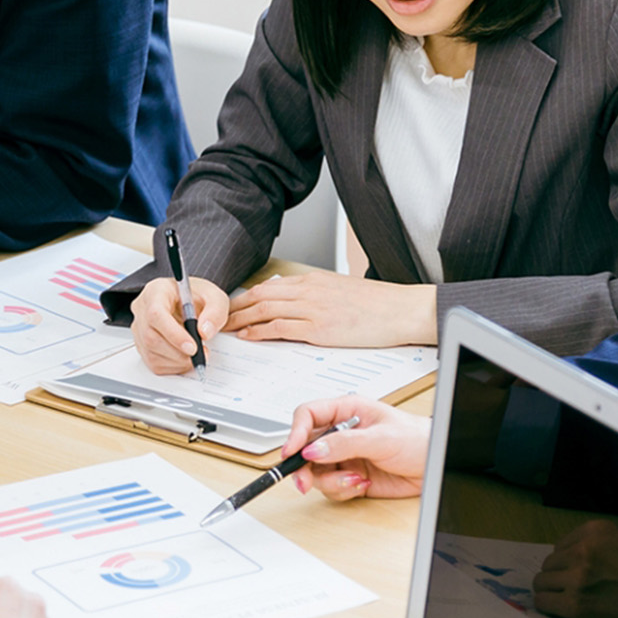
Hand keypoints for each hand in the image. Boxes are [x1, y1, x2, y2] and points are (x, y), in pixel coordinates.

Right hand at [130, 275, 230, 374]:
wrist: (192, 305)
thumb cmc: (197, 297)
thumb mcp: (215, 297)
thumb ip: (215, 312)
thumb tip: (204, 332)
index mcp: (157, 291)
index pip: (156, 314)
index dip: (173, 334)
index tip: (193, 346)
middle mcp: (143, 309)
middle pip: (151, 337)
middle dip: (178, 352)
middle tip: (200, 353)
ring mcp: (139, 328)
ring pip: (151, 353)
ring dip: (177, 360)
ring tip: (195, 354)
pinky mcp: (142, 345)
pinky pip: (153, 362)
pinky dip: (173, 366)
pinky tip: (185, 357)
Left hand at [226, 270, 435, 347]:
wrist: (400, 309)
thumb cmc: (376, 305)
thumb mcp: (340, 291)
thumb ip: (315, 295)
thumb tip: (295, 301)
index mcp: (313, 281)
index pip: (269, 287)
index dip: (245, 298)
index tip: (231, 308)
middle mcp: (309, 290)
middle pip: (260, 296)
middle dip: (235, 309)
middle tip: (218, 319)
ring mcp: (313, 308)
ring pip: (265, 310)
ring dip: (241, 320)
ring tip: (225, 329)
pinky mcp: (320, 327)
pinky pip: (280, 327)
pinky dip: (260, 331)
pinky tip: (248, 336)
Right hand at [281, 396, 431, 500]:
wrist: (434, 464)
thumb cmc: (417, 439)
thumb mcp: (381, 438)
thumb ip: (346, 443)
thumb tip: (314, 450)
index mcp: (347, 410)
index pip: (309, 415)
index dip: (296, 432)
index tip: (292, 451)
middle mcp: (341, 433)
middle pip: (305, 448)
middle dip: (303, 467)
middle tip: (304, 481)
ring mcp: (344, 456)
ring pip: (316, 472)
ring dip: (331, 481)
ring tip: (355, 479)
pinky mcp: (350, 476)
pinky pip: (332, 487)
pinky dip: (344, 489)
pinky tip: (363, 484)